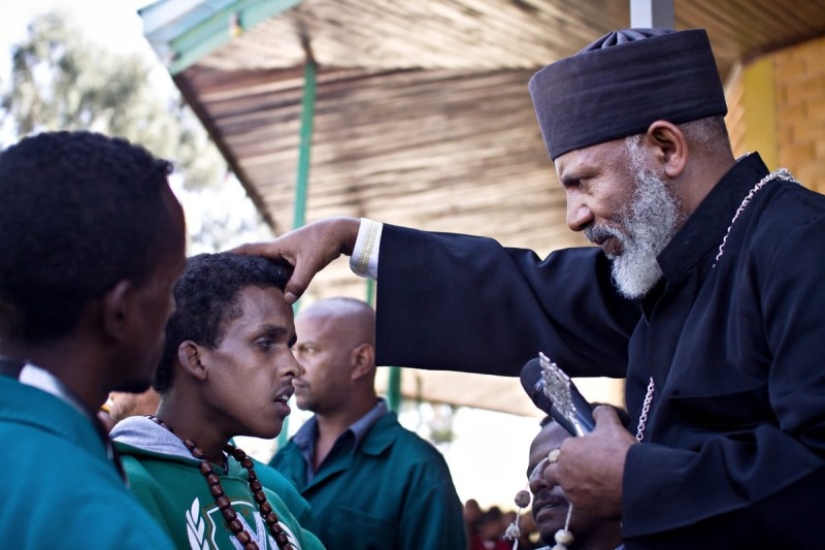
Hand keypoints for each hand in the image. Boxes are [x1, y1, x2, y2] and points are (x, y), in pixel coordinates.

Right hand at [232, 217, 360, 302]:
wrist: (339, 233)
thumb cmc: (323, 243)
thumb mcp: (310, 264)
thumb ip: (299, 282)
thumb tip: (287, 300)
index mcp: (276, 247)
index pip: (248, 250)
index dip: (232, 255)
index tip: (216, 260)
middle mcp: (278, 251)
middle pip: (254, 260)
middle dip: (239, 267)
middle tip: (223, 278)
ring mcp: (286, 256)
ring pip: (267, 268)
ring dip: (257, 276)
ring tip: (242, 289)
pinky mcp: (295, 261)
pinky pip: (279, 272)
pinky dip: (273, 281)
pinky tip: (271, 292)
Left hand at [550, 405, 634, 518]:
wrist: (636, 481)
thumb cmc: (620, 452)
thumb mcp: (611, 426)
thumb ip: (601, 414)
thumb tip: (597, 411)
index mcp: (566, 451)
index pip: (563, 451)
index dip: (574, 451)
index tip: (585, 454)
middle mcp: (564, 473)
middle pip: (551, 474)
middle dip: (559, 472)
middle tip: (576, 472)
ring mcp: (572, 492)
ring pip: (567, 490)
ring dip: (575, 487)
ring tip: (595, 484)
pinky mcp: (584, 508)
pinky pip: (582, 504)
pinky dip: (589, 500)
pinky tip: (603, 495)